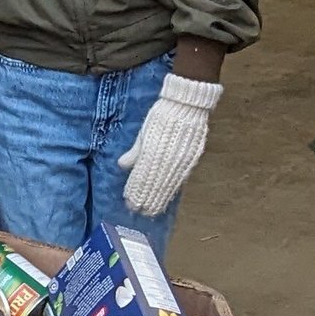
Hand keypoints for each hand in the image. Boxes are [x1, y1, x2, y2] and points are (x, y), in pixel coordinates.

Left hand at [117, 74, 224, 216]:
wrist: (187, 104)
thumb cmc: (162, 116)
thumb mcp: (145, 131)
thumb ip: (135, 150)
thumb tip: (122, 165)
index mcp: (152, 150)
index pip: (142, 176)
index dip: (135, 190)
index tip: (129, 202)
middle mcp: (167, 158)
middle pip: (154, 184)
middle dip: (145, 198)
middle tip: (138, 211)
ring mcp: (181, 160)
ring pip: (168, 185)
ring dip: (158, 199)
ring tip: (151, 210)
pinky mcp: (192, 159)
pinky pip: (181, 178)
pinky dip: (172, 190)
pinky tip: (167, 197)